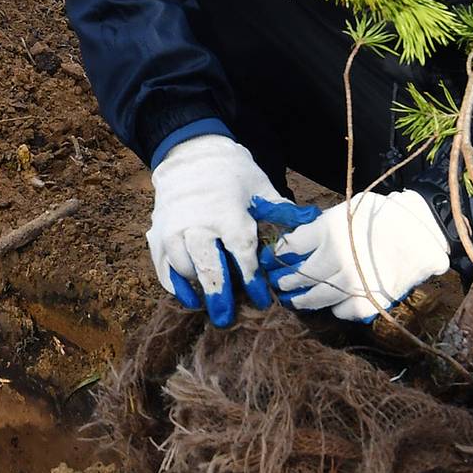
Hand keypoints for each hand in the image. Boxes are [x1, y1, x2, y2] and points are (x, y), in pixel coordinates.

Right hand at [147, 134, 288, 326]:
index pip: (242, 255)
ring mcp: (175, 230)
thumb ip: (282, 211)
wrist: (192, 153)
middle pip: (210, 268)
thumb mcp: (260, 187)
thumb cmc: (232, 174)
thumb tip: (313, 220)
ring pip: (187, 269)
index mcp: (228, 214)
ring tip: (214, 305)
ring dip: (200, 289)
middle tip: (227, 320)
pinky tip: (190, 298)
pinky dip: (176, 286)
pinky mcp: (159, 234)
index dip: (253, 281)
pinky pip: (165, 267)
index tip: (263, 300)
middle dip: (221, 296)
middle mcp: (199, 224)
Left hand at [259, 190, 449, 322]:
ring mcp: (350, 283)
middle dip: (286, 280)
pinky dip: (334, 307)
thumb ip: (323, 224)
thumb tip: (297, 239)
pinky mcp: (365, 303)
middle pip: (300, 275)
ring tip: (295, 299)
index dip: (281, 252)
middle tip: (280, 283)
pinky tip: (332, 301)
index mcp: (329, 230)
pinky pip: (340, 310)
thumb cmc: (384, 216)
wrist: (422, 235)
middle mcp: (336, 258)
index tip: (276, 258)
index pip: (292, 246)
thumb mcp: (349, 208)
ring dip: (302, 299)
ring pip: (315, 297)